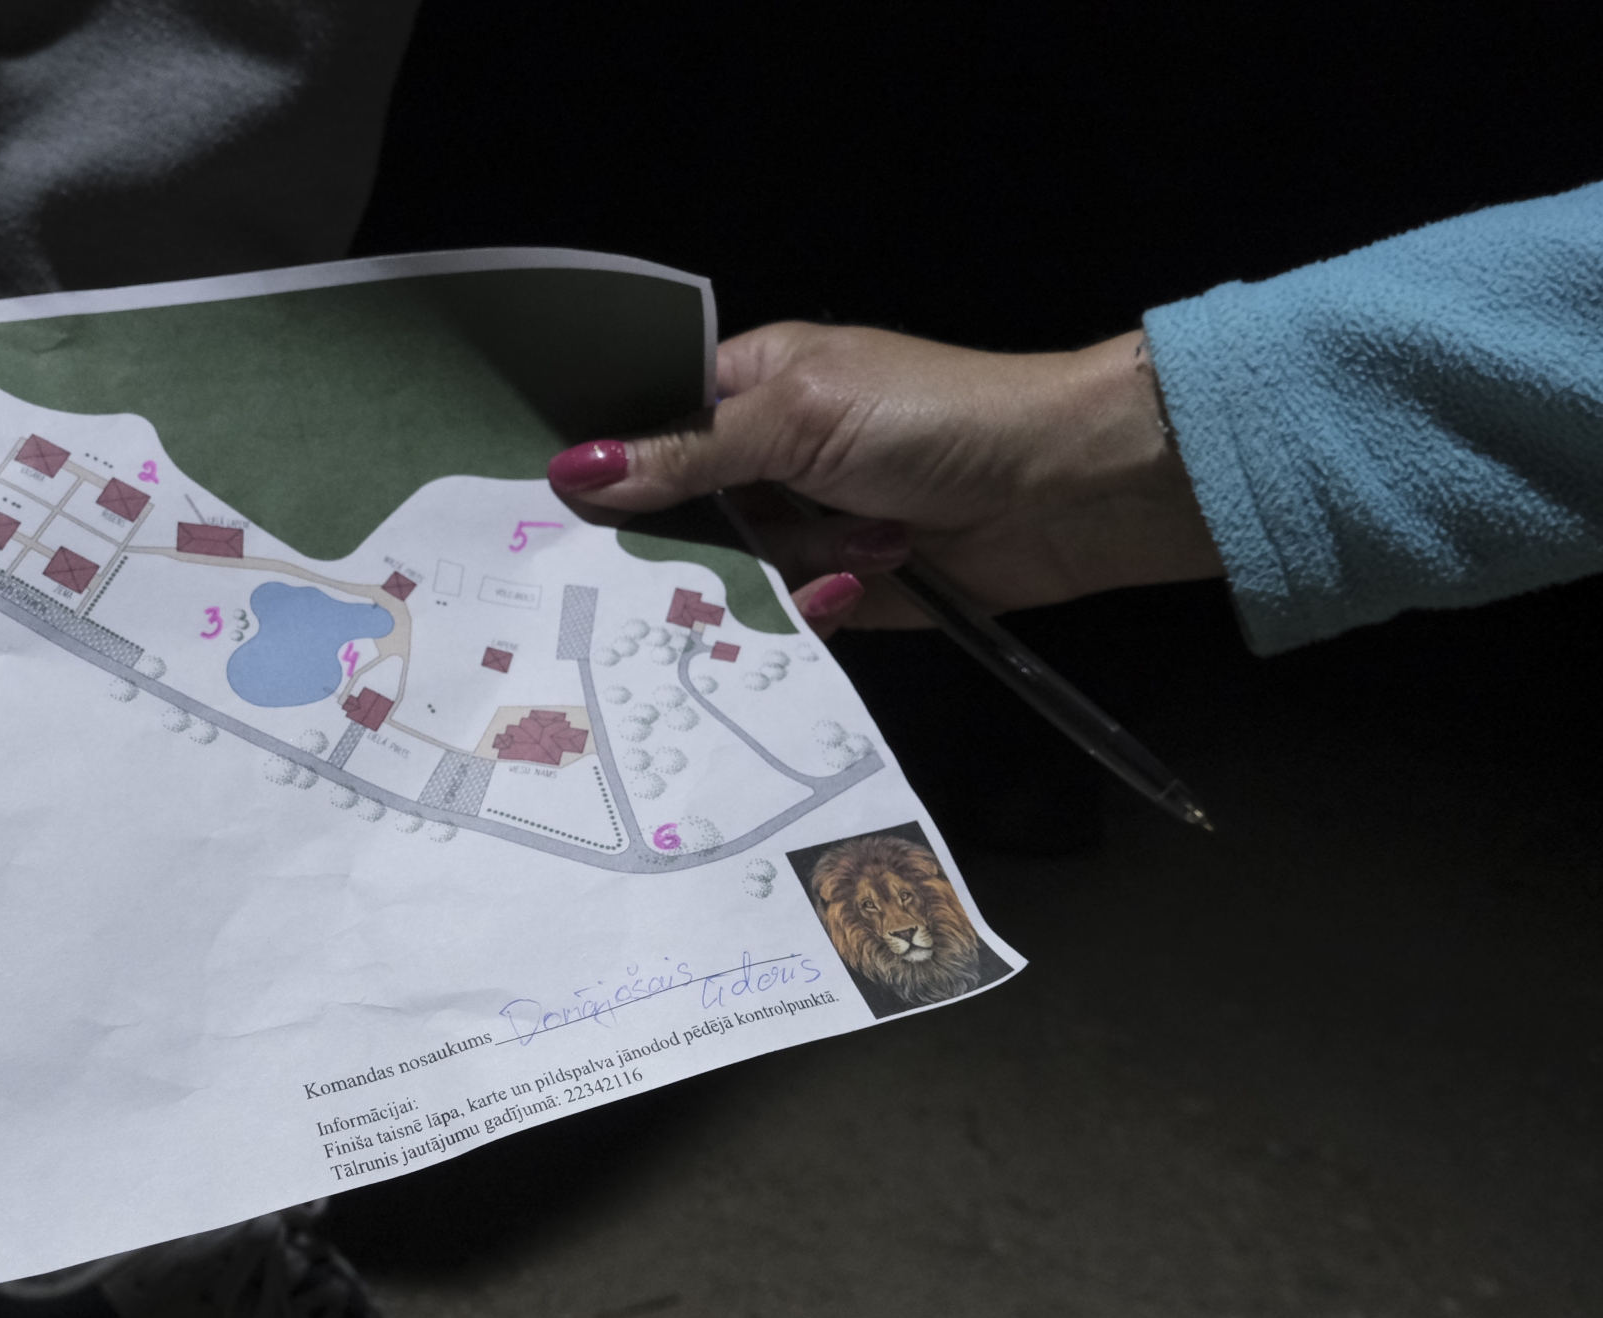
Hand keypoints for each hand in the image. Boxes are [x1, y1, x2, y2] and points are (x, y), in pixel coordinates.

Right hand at [547, 322, 1223, 635]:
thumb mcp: (800, 417)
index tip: (562, 508)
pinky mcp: (839, 590)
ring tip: (859, 546)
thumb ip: (686, 453)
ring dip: (785, 570)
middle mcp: (769, 457)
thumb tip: (574, 470)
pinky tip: (859, 586)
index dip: (608, 466)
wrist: (1065, 488)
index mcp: (753, 385)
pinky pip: (783, 620)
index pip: (649, 424)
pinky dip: (815, 610)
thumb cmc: (935, 417)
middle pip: (674, 515)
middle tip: (696, 553)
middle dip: (692, 540)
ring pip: (727, 576)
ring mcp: (805, 526)